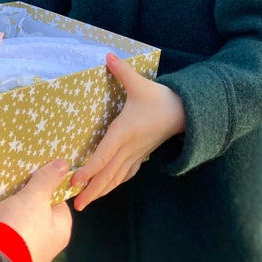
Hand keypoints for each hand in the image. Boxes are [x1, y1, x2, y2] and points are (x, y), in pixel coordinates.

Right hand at [0, 159, 71, 261]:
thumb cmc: (22, 227)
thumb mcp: (36, 197)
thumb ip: (48, 180)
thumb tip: (63, 165)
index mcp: (61, 231)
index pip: (59, 202)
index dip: (49, 186)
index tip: (36, 174)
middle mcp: (48, 244)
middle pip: (39, 212)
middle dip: (28, 198)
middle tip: (17, 182)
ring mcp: (28, 252)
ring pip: (21, 222)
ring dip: (12, 210)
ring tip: (2, 194)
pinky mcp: (8, 256)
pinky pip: (7, 232)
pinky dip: (1, 222)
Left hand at [71, 53, 184, 210]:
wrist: (186, 112)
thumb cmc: (161, 98)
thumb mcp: (140, 84)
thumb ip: (122, 71)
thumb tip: (107, 55)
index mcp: (124, 132)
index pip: (103, 155)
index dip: (89, 170)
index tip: (75, 181)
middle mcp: (129, 147)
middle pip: (107, 174)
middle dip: (91, 190)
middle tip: (76, 206)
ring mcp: (136, 154)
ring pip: (116, 177)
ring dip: (101, 191)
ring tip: (86, 203)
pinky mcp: (142, 155)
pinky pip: (126, 174)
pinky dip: (115, 183)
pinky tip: (107, 188)